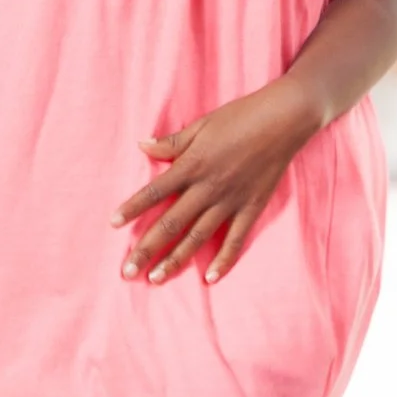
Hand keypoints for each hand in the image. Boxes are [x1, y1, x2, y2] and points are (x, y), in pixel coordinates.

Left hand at [113, 79, 319, 284]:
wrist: (283, 120)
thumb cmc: (239, 117)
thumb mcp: (200, 125)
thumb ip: (171, 142)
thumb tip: (142, 146)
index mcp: (191, 165)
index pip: (154, 191)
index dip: (132, 208)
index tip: (113, 224)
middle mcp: (208, 188)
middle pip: (171, 223)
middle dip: (147, 248)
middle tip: (127, 271)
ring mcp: (231, 201)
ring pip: (198, 237)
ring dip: (176, 260)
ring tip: (156, 278)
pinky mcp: (252, 208)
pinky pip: (235, 239)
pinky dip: (223, 260)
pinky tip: (209, 278)